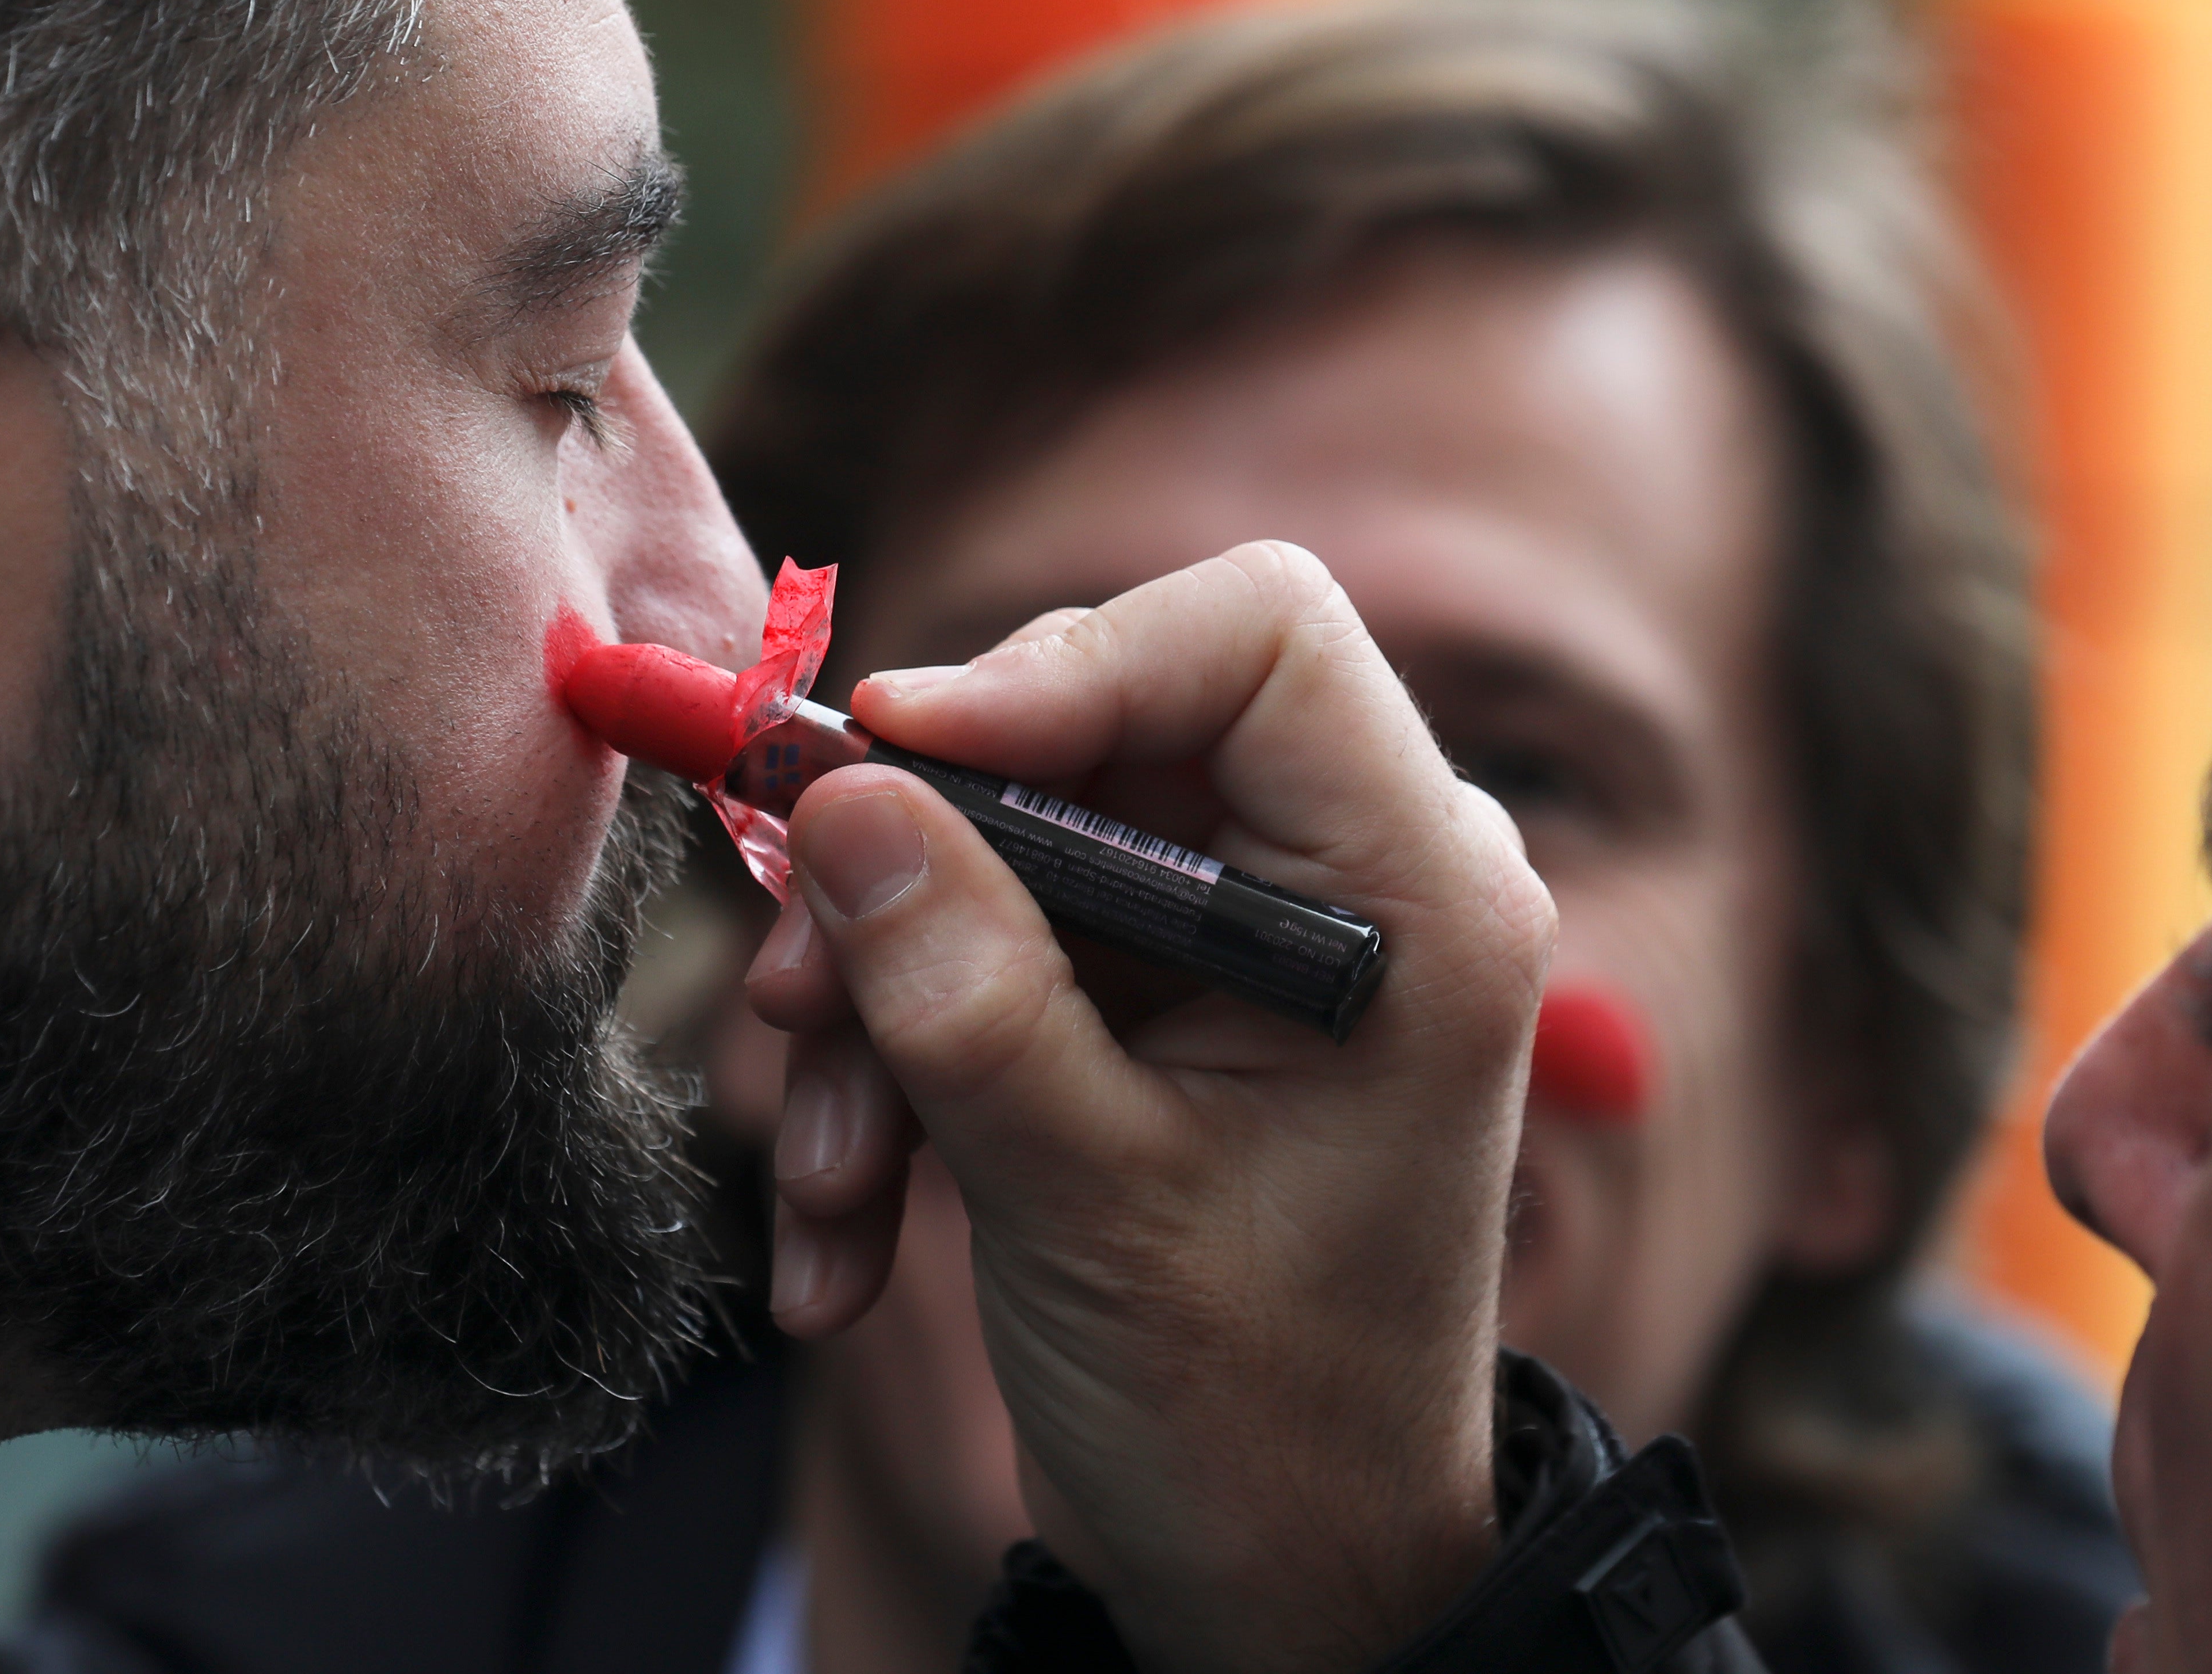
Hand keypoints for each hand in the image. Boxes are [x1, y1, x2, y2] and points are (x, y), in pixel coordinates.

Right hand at [745, 541, 1552, 1673]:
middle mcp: (1353, 882)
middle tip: (793, 1003)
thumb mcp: (1085, 1200)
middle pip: (1098, 728)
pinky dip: (901, 1078)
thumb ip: (964, 988)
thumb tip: (845, 794)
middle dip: (920, 865)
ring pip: (1016, 848)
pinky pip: (998, 954)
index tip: (894, 755)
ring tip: (822, 1183)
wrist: (1288, 1581)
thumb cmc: (1252, 1415)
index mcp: (1418, 893)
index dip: (1067, 658)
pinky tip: (841, 1238)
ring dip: (880, 1008)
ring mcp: (1252, 940)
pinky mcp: (1165, 1004)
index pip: (1259, 632)